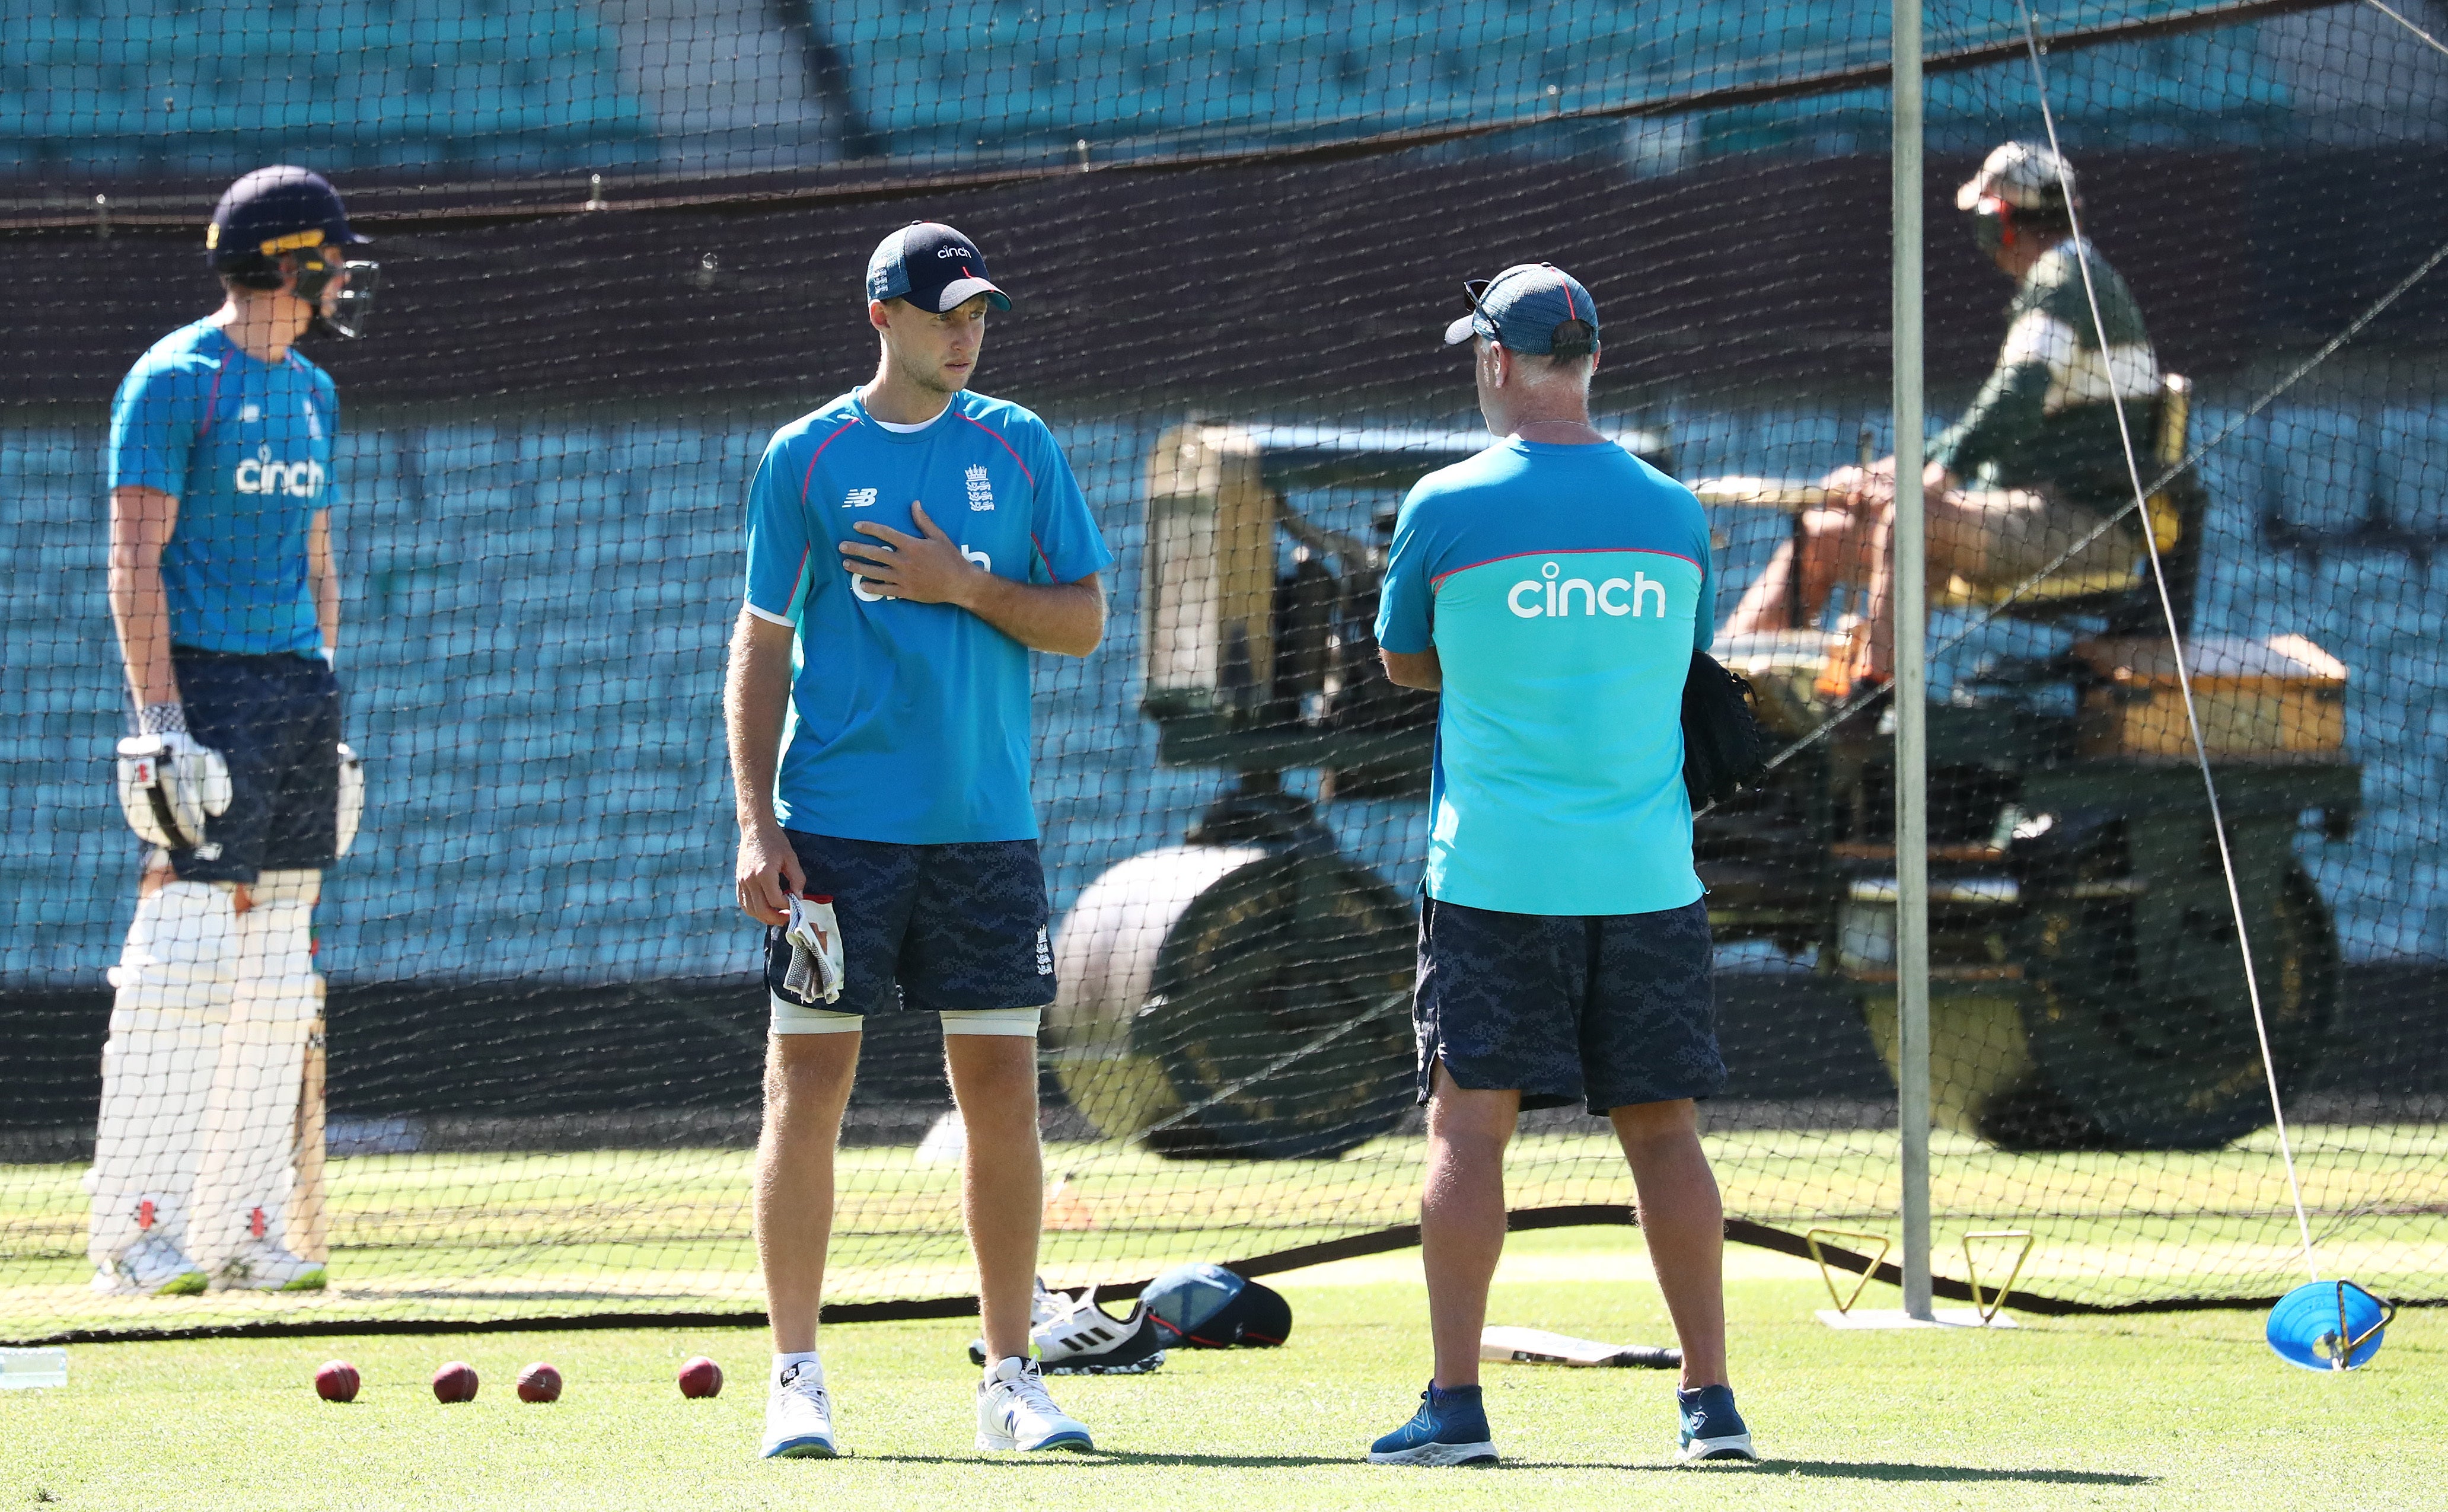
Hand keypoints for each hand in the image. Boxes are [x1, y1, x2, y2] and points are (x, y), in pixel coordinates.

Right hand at [735, 822, 804, 927]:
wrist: (755, 829)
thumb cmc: (775, 841)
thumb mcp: (791, 858)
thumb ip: (797, 879)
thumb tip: (799, 897)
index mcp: (764, 873)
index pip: (776, 900)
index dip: (787, 907)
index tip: (796, 904)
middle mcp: (750, 880)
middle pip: (762, 910)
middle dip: (777, 918)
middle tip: (788, 917)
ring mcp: (742, 881)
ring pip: (751, 910)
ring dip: (764, 917)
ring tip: (777, 916)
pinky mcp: (738, 881)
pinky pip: (743, 902)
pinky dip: (753, 910)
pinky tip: (764, 909)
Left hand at [839, 502, 982, 606]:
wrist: (960, 583)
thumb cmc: (951, 558)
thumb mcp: (939, 536)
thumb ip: (924, 521)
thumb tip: (914, 504)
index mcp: (911, 545)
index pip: (885, 534)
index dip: (870, 528)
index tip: (856, 526)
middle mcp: (904, 561)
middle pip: (875, 553)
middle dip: (856, 549)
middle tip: (841, 546)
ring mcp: (904, 577)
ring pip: (875, 572)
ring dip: (859, 567)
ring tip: (846, 564)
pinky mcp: (906, 591)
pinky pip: (885, 590)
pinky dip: (872, 588)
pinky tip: (861, 585)